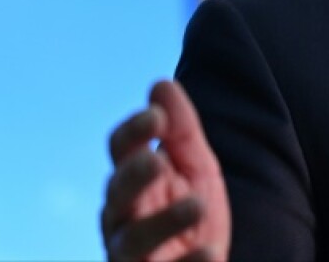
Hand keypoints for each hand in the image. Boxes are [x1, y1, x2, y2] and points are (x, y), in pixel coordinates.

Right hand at [100, 80, 230, 260]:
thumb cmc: (192, 213)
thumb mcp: (196, 168)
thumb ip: (181, 130)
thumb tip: (160, 84)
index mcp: (132, 182)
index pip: (120, 151)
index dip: (133, 133)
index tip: (156, 116)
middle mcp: (123, 218)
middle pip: (117, 194)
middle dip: (134, 177)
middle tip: (157, 162)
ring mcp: (134, 256)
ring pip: (133, 240)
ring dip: (165, 221)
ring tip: (198, 205)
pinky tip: (212, 253)